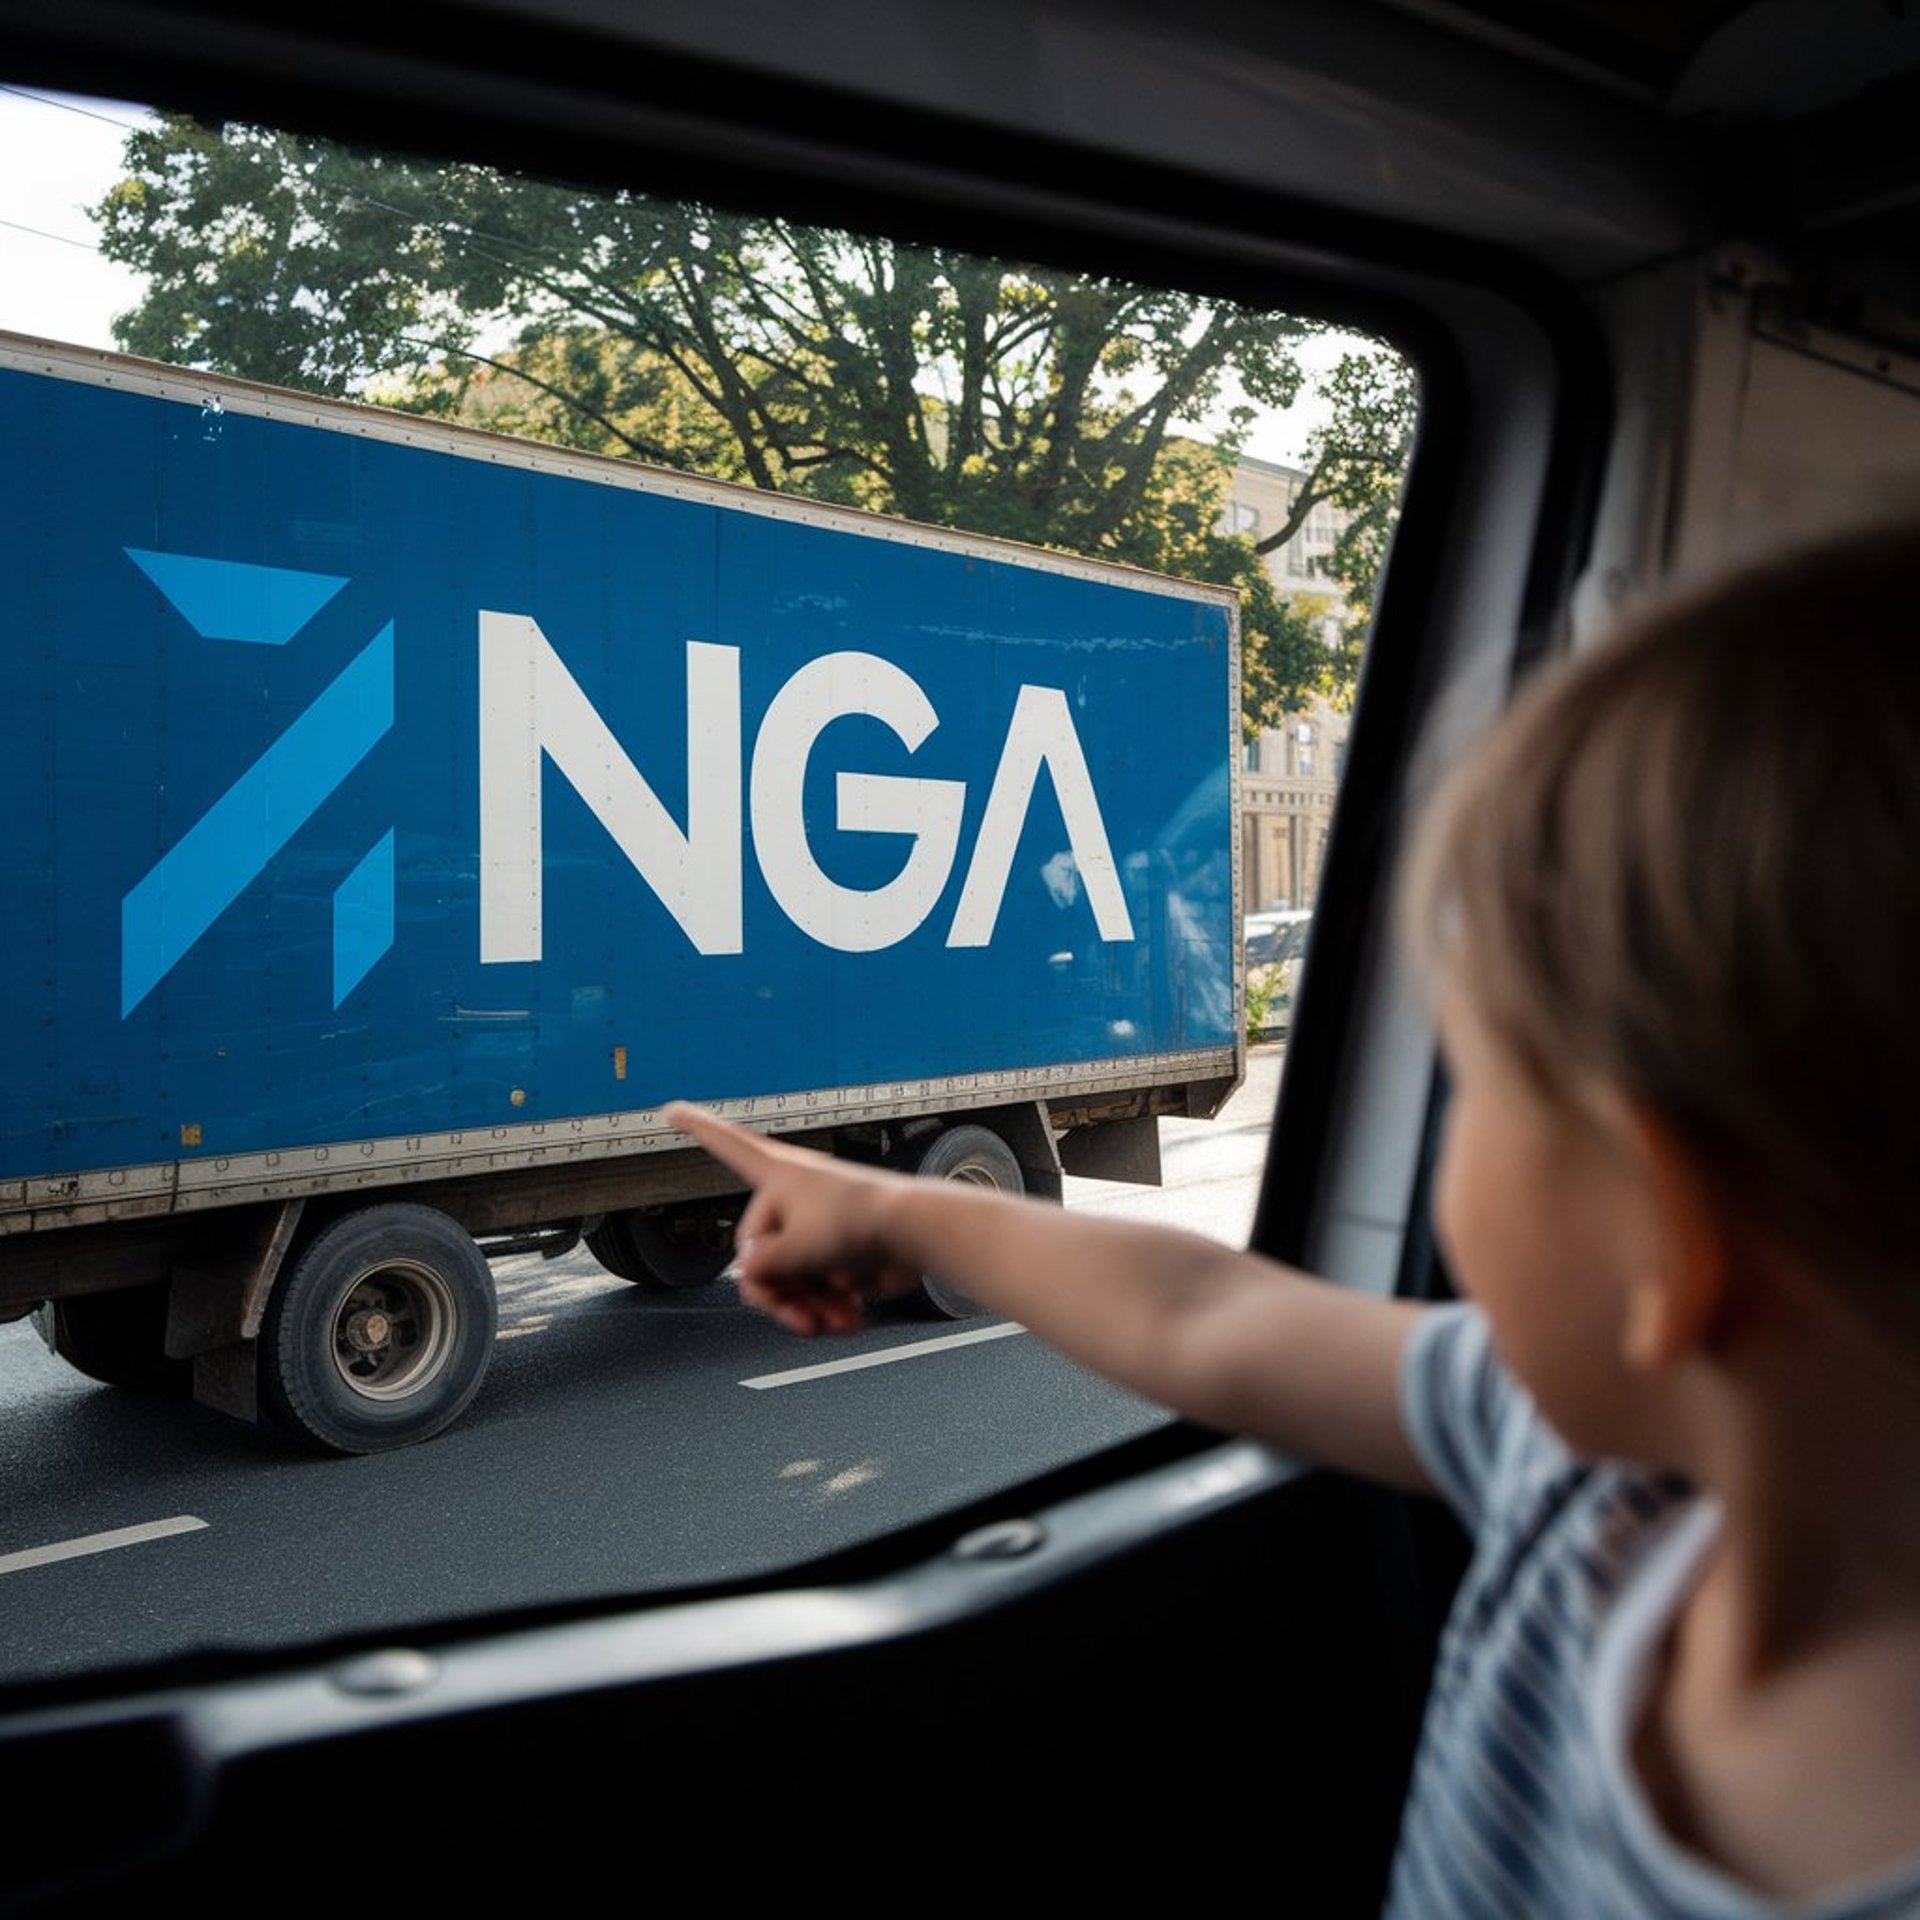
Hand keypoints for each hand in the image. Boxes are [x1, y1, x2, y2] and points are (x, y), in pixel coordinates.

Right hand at [665, 1103, 924, 1334]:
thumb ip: (760, 1268)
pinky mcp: (838, 1255)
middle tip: (801, 1321)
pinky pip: (819, 1290)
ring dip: (807, 1309)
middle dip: (780, 1295)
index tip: (669, 1107)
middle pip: (758, 1255)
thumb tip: (750, 1277)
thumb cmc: (860, 1222)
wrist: (920, 1234)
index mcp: (775, 1176)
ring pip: (791, 1281)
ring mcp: (815, 1228)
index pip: (724, 1144)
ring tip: (831, 1325)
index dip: (696, 1127)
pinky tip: (847, 1323)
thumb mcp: (794, 1250)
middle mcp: (791, 1199)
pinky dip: (830, 1308)